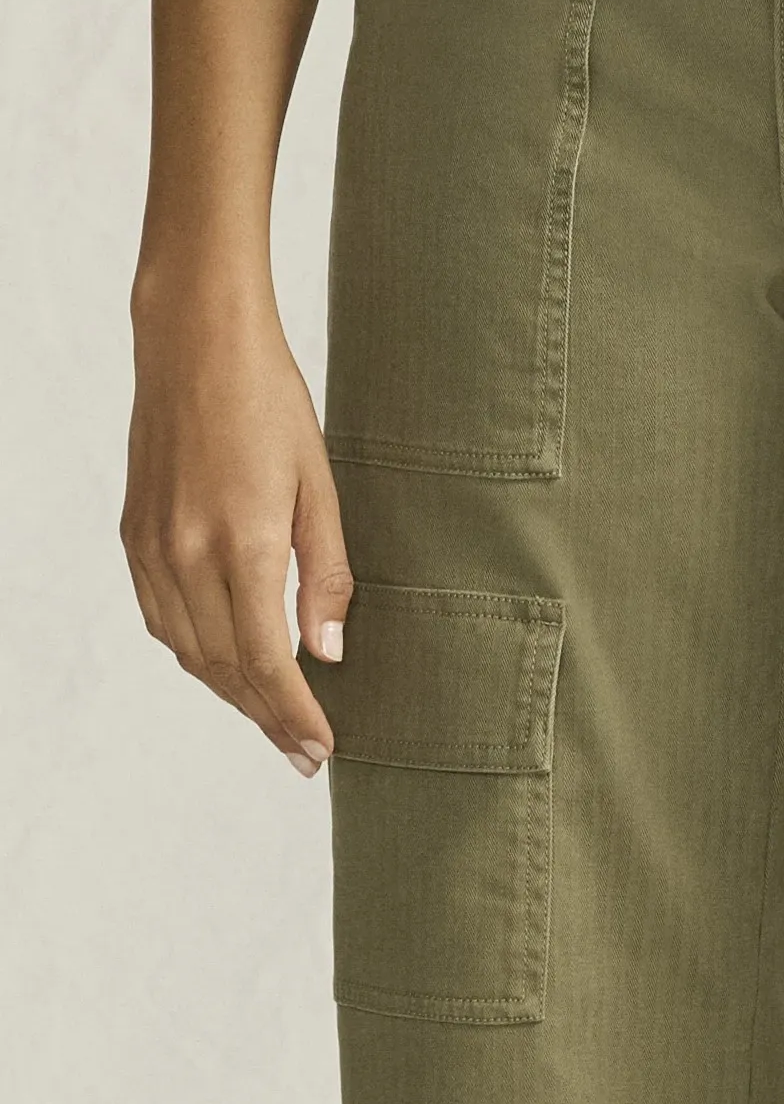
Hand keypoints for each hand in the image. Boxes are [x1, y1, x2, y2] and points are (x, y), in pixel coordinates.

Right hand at [121, 287, 350, 769]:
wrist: (193, 350)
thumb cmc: (272, 405)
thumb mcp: (320, 484)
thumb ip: (325, 571)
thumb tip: (329, 651)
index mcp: (241, 545)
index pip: (267, 658)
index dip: (293, 711)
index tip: (320, 748)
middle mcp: (185, 557)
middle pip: (225, 666)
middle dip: (266, 716)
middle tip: (303, 753)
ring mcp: (151, 550)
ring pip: (188, 650)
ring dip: (229, 692)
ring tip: (272, 719)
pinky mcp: (133, 539)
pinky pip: (161, 619)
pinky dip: (195, 652)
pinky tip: (226, 665)